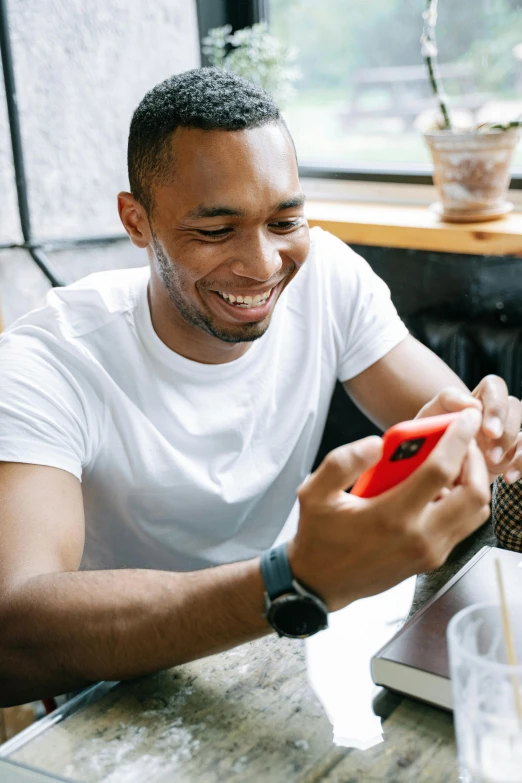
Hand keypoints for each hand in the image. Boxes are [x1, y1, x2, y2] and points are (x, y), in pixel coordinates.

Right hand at [288, 408, 489, 611]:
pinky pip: (465, 525)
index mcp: (391, 516)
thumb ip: (342, 462)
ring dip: (474, 480)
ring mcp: (430, 552)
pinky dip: (466, 500)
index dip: (458, 439)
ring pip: (476, 511)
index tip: (465, 417)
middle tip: (464, 439)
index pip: (440, 471)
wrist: (321, 583)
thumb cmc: (319, 536)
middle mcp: (419, 537)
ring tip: (457, 459)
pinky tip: (445, 485)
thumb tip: (376, 443)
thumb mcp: (314, 493)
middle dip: (475, 459)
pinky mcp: (433, 560)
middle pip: (473, 493)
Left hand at [415, 378, 521, 483]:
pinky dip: (521, 464)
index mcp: (473, 400)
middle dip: (505, 429)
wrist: (423, 470)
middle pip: (514, 407)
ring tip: (492, 464)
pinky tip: (508, 477)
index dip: (495, 404)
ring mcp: (503, 435)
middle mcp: (492, 414)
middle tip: (491, 452)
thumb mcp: (427, 418)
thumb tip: (473, 406)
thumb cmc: (423, 439)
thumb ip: (447, 404)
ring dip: (513, 446)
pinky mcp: (509, 456)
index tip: (486, 429)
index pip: (494, 386)